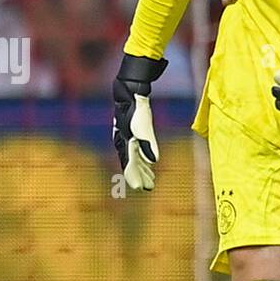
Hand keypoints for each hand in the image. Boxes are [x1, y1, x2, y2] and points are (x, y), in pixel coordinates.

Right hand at [112, 54, 167, 189]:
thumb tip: (154, 160)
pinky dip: (144, 159)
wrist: (131, 92)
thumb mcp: (143, 125)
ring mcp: (128, 137)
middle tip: (148, 187)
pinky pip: (138, 150)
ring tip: (151, 180)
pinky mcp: (134, 133)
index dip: (135, 176)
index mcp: (124, 142)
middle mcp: (124, 142)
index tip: (140, 188)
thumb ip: (148, 143)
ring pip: (136, 158)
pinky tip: (150, 164)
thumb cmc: (136, 108)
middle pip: (133, 164)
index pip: (129, 164)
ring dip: (143, 169)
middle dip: (140, 175)